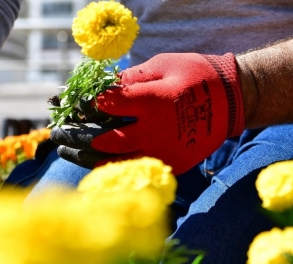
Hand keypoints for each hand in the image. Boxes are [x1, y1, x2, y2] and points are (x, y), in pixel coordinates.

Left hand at [51, 52, 244, 174]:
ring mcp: (164, 152)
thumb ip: (130, 80)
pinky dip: (114, 166)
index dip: (82, 104)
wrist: (234, 102)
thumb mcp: (163, 66)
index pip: (104, 105)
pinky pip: (136, 168)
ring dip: (87, 157)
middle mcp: (155, 132)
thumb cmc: (197, 76)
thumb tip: (101, 89)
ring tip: (69, 152)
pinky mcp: (172, 164)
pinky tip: (96, 162)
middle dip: (77, 135)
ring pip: (116, 161)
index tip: (69, 105)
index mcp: (152, 102)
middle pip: (103, 139)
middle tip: (58, 133)